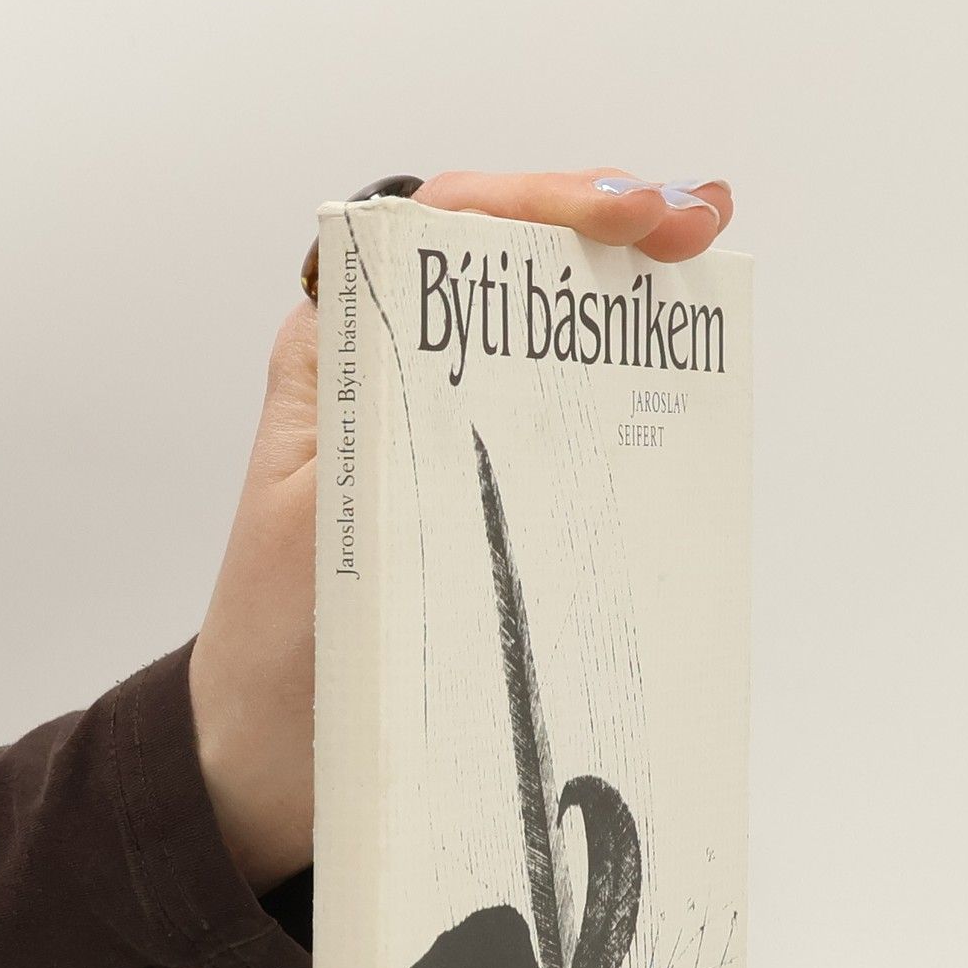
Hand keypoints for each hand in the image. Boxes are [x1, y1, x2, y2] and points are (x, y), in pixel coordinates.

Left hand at [187, 169, 734, 893]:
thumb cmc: (278, 654)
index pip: (439, 230)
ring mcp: (438, 442)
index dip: (538, 202)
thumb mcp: (324, 525)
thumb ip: (378, 428)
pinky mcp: (473, 505)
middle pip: (503, 265)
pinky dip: (613, 401)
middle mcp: (390, 382)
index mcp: (339, 359)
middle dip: (602, 227)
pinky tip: (671, 395)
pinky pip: (551, 430)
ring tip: (698, 280)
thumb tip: (468, 342)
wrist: (269, 764)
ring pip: (537, 338)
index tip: (628, 214)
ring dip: (618, 304)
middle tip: (695, 225)